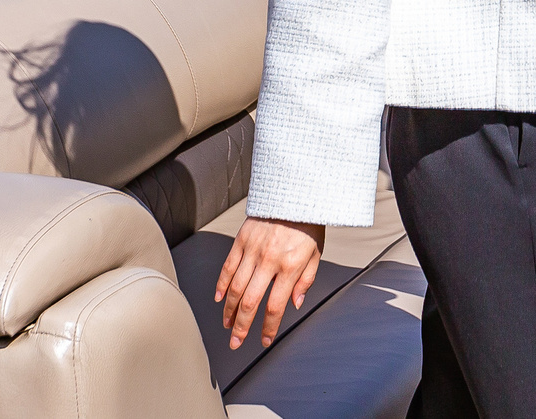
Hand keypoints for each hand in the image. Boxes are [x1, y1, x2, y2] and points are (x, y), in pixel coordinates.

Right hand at [214, 217, 325, 348]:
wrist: (296, 193)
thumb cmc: (308, 224)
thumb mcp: (316, 254)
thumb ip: (305, 281)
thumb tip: (294, 304)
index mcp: (290, 266)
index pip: (275, 306)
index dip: (268, 327)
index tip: (264, 340)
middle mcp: (269, 260)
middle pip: (250, 301)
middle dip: (241, 326)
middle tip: (236, 342)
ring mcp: (253, 250)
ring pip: (235, 287)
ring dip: (229, 310)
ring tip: (228, 324)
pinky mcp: (241, 240)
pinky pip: (228, 267)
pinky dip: (221, 285)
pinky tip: (220, 299)